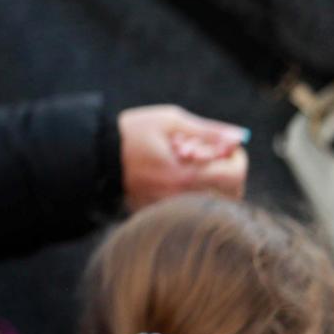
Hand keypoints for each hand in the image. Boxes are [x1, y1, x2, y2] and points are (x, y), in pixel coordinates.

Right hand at [118, 105, 249, 209]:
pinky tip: (178, 179)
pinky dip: (196, 195)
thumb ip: (208, 130)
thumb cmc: (131, 132)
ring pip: (215, 204)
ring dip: (215, 186)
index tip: (225, 147)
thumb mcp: (169, 120)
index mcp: (185, 173)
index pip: (235, 174)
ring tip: (195, 168)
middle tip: (213, 157)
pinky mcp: (160, 212)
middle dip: (229, 173)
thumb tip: (239, 136)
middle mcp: (180, 196)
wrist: (94, 155)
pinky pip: (192, 208)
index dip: (236, 157)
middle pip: (231, 194)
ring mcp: (170, 208)